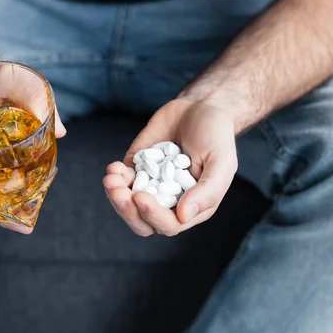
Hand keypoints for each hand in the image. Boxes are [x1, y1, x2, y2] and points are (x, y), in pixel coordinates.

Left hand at [103, 98, 237, 235]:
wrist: (200, 108)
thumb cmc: (216, 136)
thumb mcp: (220, 163)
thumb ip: (206, 192)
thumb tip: (182, 216)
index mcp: (193, 207)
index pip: (169, 224)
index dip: (153, 215)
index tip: (140, 196)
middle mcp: (170, 203)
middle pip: (143, 223)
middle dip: (127, 210)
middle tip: (117, 191)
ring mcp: (152, 187)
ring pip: (128, 206)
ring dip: (116, 197)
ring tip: (111, 178)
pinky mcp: (137, 171)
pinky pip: (122, 183)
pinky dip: (115, 178)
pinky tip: (114, 167)